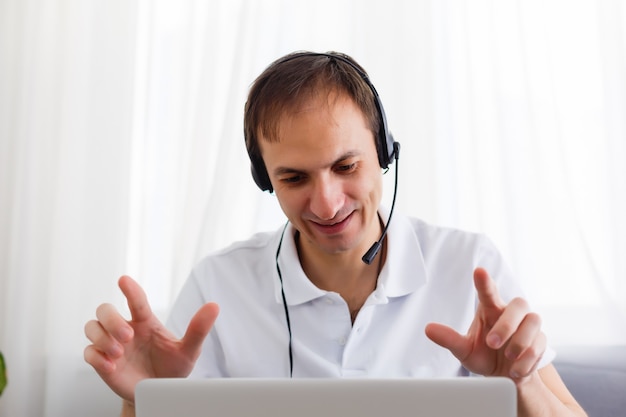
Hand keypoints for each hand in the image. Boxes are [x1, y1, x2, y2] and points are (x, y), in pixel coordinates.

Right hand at [84, 276, 218, 401]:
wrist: (161, 394)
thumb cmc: (173, 368)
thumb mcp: (189, 350)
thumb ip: (198, 329)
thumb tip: (214, 306)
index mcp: (146, 321)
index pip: (136, 299)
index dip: (130, 289)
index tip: (124, 280)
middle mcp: (126, 329)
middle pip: (105, 309)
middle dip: (112, 320)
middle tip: (128, 336)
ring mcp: (112, 345)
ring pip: (91, 326)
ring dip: (102, 336)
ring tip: (118, 352)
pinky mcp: (102, 362)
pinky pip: (88, 352)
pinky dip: (96, 357)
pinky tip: (111, 365)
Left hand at [425, 267, 545, 383]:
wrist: (506, 378)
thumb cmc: (484, 357)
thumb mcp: (464, 350)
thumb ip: (449, 339)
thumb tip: (428, 329)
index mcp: (490, 309)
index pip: (488, 291)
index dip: (484, 281)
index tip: (479, 271)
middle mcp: (510, 313)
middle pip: (518, 304)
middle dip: (507, 324)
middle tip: (492, 342)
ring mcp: (528, 326)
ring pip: (534, 320)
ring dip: (521, 341)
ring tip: (508, 357)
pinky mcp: (540, 341)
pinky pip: (540, 344)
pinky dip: (528, 359)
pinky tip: (516, 369)